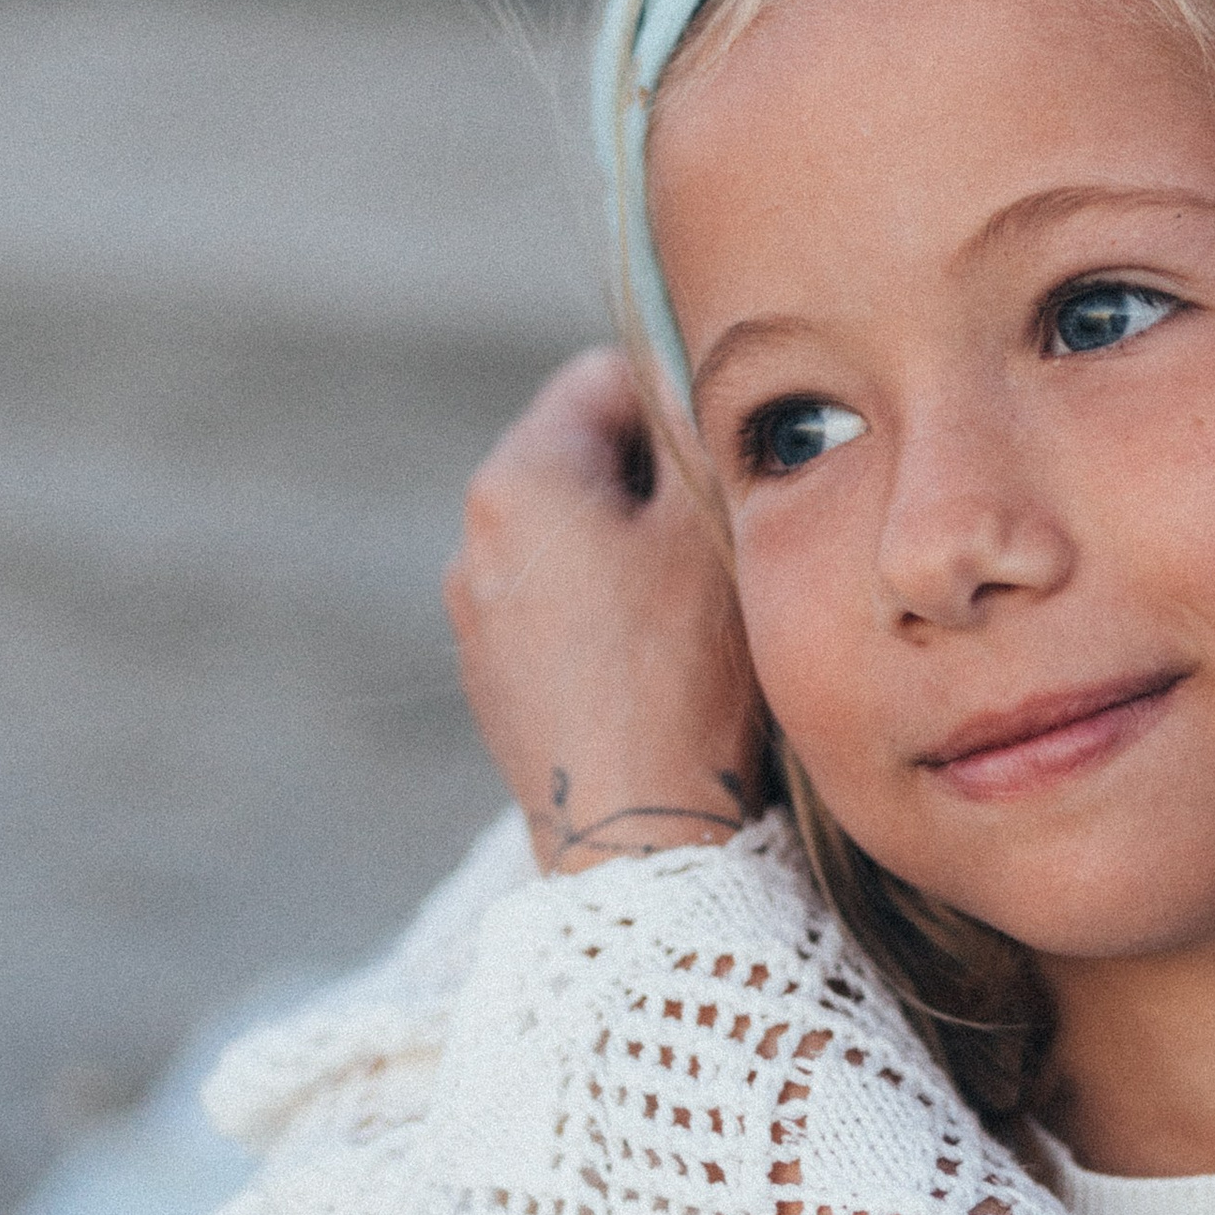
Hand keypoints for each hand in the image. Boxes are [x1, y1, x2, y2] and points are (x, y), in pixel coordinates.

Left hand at [446, 349, 763, 871]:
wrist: (638, 837)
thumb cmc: (683, 674)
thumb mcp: (711, 525)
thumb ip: (700, 430)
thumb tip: (695, 378)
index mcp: (516, 481)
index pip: (604, 378)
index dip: (683, 395)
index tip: (739, 448)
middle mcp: (475, 542)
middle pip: (586, 462)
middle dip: (660, 480)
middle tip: (733, 525)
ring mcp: (479, 621)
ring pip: (578, 541)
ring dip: (640, 549)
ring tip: (707, 599)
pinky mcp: (497, 684)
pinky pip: (564, 612)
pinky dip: (615, 614)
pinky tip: (670, 661)